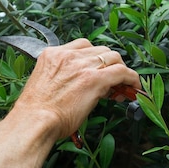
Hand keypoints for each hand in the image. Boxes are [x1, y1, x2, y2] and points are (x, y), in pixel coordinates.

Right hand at [14, 39, 140, 140]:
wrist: (34, 121)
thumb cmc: (35, 113)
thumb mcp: (46, 85)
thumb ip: (62, 78)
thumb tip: (81, 85)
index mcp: (52, 55)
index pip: (81, 46)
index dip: (93, 58)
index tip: (97, 70)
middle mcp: (67, 55)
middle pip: (99, 49)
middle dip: (108, 64)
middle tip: (111, 81)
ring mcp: (82, 66)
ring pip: (113, 57)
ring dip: (120, 69)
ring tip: (122, 86)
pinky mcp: (95, 79)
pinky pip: (122, 72)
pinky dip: (131, 78)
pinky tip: (134, 87)